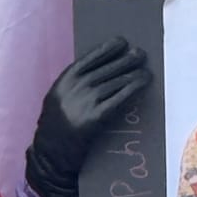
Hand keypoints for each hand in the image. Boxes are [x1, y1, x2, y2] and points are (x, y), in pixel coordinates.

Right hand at [23, 37, 151, 196]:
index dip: (107, 49)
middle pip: (106, 68)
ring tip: (146, 71)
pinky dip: (133, 89)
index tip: (121, 42)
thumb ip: (75, 84)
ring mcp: (84, 102)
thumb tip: (103, 69)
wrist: (50, 155)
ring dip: (134, 74)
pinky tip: (142, 84)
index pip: (89, 58)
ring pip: (115, 82)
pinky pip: (119, 99)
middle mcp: (74, 88)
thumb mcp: (59, 99)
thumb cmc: (56, 127)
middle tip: (141, 54)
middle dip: (126, 59)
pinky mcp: (95, 118)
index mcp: (64, 80)